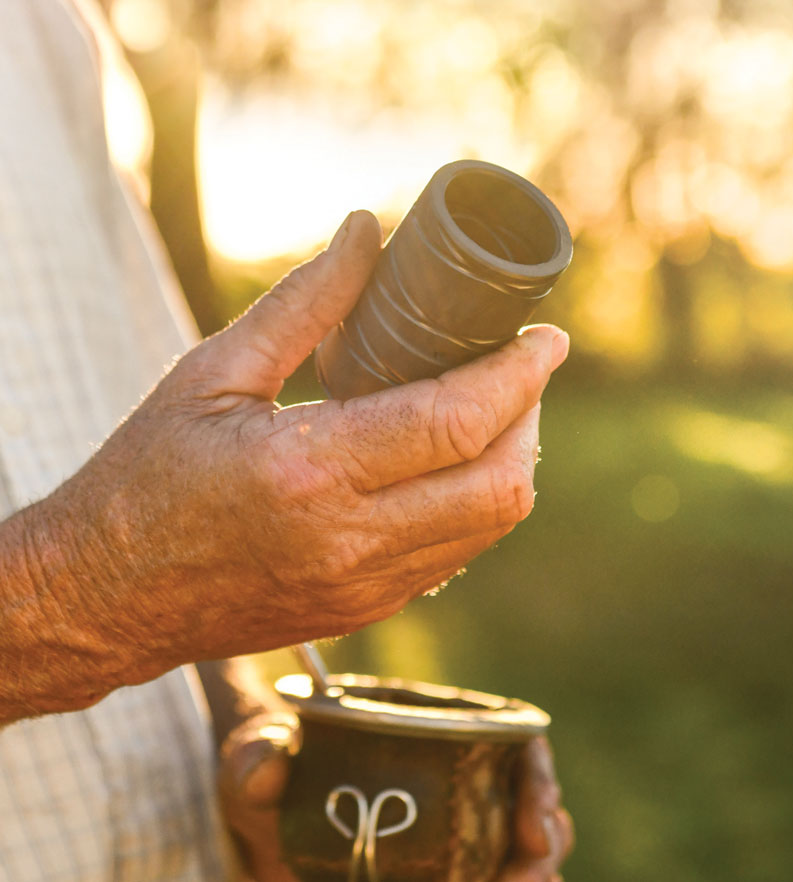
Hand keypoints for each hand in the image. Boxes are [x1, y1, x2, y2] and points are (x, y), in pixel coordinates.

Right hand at [29, 210, 567, 698]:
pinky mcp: (365, 612)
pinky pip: (455, 557)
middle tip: (521, 372)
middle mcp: (351, 538)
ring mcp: (364, 587)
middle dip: (531, 418)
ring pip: (490, 526)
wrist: (107, 596)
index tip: (547, 339)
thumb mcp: (214, 373)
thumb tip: (367, 231)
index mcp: (311, 468)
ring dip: (511, 463)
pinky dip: (474, 505)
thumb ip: (305, 302)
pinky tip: (448, 468)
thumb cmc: (148, 476)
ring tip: (491, 413)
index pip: (459, 420)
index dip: (522, 374)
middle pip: (501, 484)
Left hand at [219, 717, 572, 881]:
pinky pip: (481, 879)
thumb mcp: (254, 756)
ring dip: (533, 873)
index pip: (512, 740)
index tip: (534, 821)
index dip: (535, 777)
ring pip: (518, 852)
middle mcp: (456, 778)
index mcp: (435, 730)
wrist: (250, 822)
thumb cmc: (266, 766)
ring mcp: (450, 832)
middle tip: (531, 872)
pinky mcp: (435, 871)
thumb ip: (256, 756)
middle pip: (528, 803)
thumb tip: (267, 773)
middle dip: (543, 840)